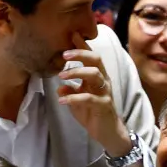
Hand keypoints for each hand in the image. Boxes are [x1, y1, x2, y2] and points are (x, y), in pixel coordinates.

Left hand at [58, 32, 132, 157]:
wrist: (107, 132)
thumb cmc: (92, 113)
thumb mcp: (78, 100)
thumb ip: (70, 90)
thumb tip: (59, 85)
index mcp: (96, 77)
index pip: (91, 58)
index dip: (82, 46)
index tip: (71, 34)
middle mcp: (103, 81)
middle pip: (96, 60)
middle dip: (81, 54)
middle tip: (64, 54)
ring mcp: (104, 92)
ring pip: (95, 75)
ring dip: (77, 73)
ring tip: (61, 77)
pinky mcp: (103, 105)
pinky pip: (89, 98)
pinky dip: (73, 98)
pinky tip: (61, 100)